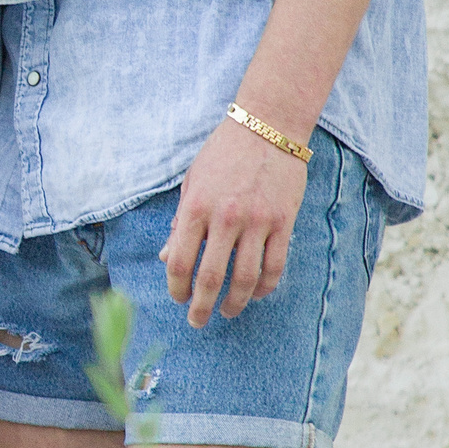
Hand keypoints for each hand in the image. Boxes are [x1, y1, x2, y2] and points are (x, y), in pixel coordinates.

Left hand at [162, 113, 308, 325]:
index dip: (176, 287)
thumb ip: (180, 222)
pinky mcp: (283, 222)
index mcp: (196, 207)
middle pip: (211, 278)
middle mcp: (225, 218)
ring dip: (235, 303)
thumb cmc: (223, 154)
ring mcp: (257, 221)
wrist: (267, 126)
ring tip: (228, 312)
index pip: (179, 261)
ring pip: (246, 278)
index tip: (178, 298)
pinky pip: (275, 266)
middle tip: (198, 321)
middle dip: (201, 307)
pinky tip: (255, 294)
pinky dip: (265, 287)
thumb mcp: (192, 183)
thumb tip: (165, 258)